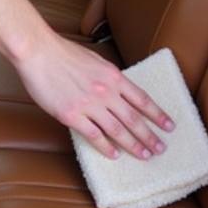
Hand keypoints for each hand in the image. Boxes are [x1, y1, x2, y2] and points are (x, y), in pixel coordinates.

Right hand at [16, 33, 173, 159]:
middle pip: (134, 118)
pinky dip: (106, 147)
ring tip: (144, 155)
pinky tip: (114, 155)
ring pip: (118, 130)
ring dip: (133, 145)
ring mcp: (89, 104)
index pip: (142, 99)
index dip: (158, 114)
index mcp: (113, 76)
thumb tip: (120, 91)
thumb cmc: (64, 53)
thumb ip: (109, 78)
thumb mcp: (96, 61)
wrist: (38, 52)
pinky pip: (93, 135)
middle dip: (150, 136)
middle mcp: (105, 92)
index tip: (169, 126)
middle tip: (161, 149)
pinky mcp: (71, 115)